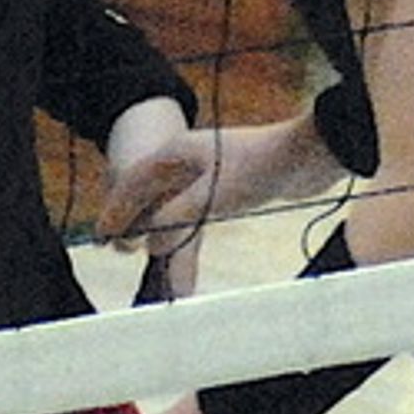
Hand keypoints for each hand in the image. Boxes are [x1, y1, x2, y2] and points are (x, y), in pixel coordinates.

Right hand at [95, 110, 340, 295]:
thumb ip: (178, 220)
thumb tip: (152, 244)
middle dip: (135, 225)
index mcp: (176, 151)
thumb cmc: (260, 167)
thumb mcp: (212, 196)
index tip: (103, 235)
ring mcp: (209, 176)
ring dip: (163, 240)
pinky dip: (188, 241)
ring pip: (175, 212)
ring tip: (147, 262)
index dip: (117, 210)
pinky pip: (197, 220)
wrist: (310, 156)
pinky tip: (183, 261)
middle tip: (117, 250)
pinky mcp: (229, 191)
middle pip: (151, 197)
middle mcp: (188, 161)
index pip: (135, 181)